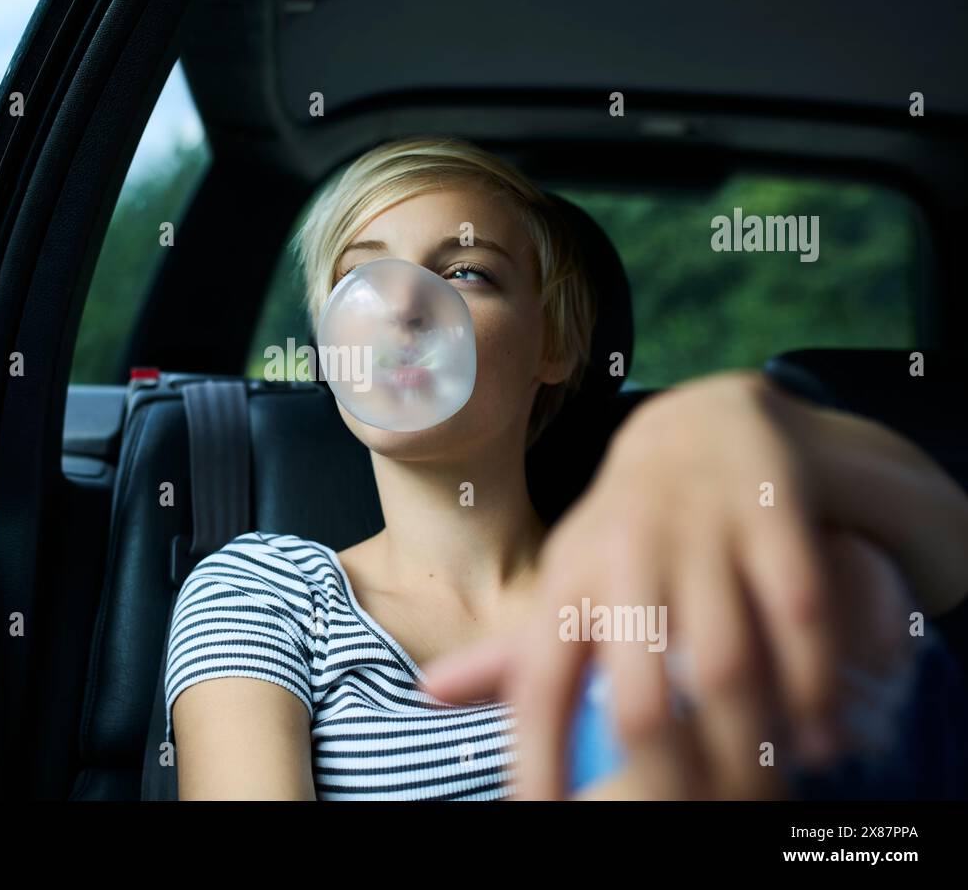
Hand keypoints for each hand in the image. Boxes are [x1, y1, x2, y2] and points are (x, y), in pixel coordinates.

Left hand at [418, 371, 966, 798]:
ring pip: (723, 664)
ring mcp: (700, 535)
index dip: (539, 763)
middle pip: (638, 697)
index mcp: (568, 583)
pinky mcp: (771, 517)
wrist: (704, 424)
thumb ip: (510, 651)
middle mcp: (625, 558)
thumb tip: (427, 694)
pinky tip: (817, 736)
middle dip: (666, 781)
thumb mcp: (564, 580)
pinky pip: (797, 617)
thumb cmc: (622, 533)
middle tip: (692, 820)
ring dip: (748, 744)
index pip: (541, 686)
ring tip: (763, 793)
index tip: (542, 820)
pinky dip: (812, 684)